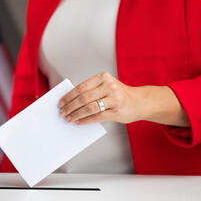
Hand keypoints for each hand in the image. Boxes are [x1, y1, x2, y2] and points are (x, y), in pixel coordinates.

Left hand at [58, 72, 189, 126]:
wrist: (140, 102)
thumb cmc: (119, 94)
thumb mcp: (106, 86)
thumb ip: (91, 90)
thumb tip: (70, 100)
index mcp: (103, 77)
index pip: (81, 87)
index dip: (69, 96)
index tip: (61, 102)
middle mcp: (109, 87)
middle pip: (84, 98)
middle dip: (70, 106)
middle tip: (62, 112)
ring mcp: (114, 99)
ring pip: (89, 108)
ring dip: (76, 114)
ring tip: (68, 118)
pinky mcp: (116, 112)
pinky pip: (97, 117)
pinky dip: (85, 120)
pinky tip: (78, 122)